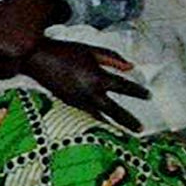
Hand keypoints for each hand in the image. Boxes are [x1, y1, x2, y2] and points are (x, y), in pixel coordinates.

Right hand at [20, 39, 147, 131]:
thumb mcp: (91, 50)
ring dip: (112, 126)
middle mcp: (89, 92)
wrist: (37, 58)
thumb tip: (131, 67)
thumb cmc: (64, 51)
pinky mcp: (68, 103)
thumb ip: (112, 58)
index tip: (148, 96)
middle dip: (128, 120)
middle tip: (140, 129)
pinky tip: (101, 124)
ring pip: (99, 117)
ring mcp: (78, 100)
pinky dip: (96, 121)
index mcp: (97, 77)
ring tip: (122, 134)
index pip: (124, 87)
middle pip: (114, 110)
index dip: (138, 92)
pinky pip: (86, 115)